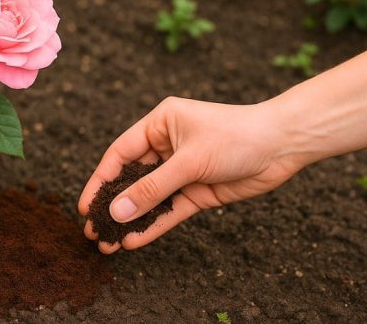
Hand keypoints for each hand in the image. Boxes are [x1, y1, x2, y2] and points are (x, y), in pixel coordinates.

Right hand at [78, 97, 304, 253]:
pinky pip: (170, 210)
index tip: (85, 204)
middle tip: (93, 229)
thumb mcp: (188, 161)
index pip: (120, 154)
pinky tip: (134, 240)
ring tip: (108, 242)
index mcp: (159, 124)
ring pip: (149, 198)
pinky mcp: (197, 191)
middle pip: (131, 179)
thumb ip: (152, 189)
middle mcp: (166, 146)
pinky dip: (154, 225)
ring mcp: (182, 170)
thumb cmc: (235, 137)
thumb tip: (116, 212)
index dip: (101, 179)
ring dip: (131, 219)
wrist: (282, 145)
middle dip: (113, 205)